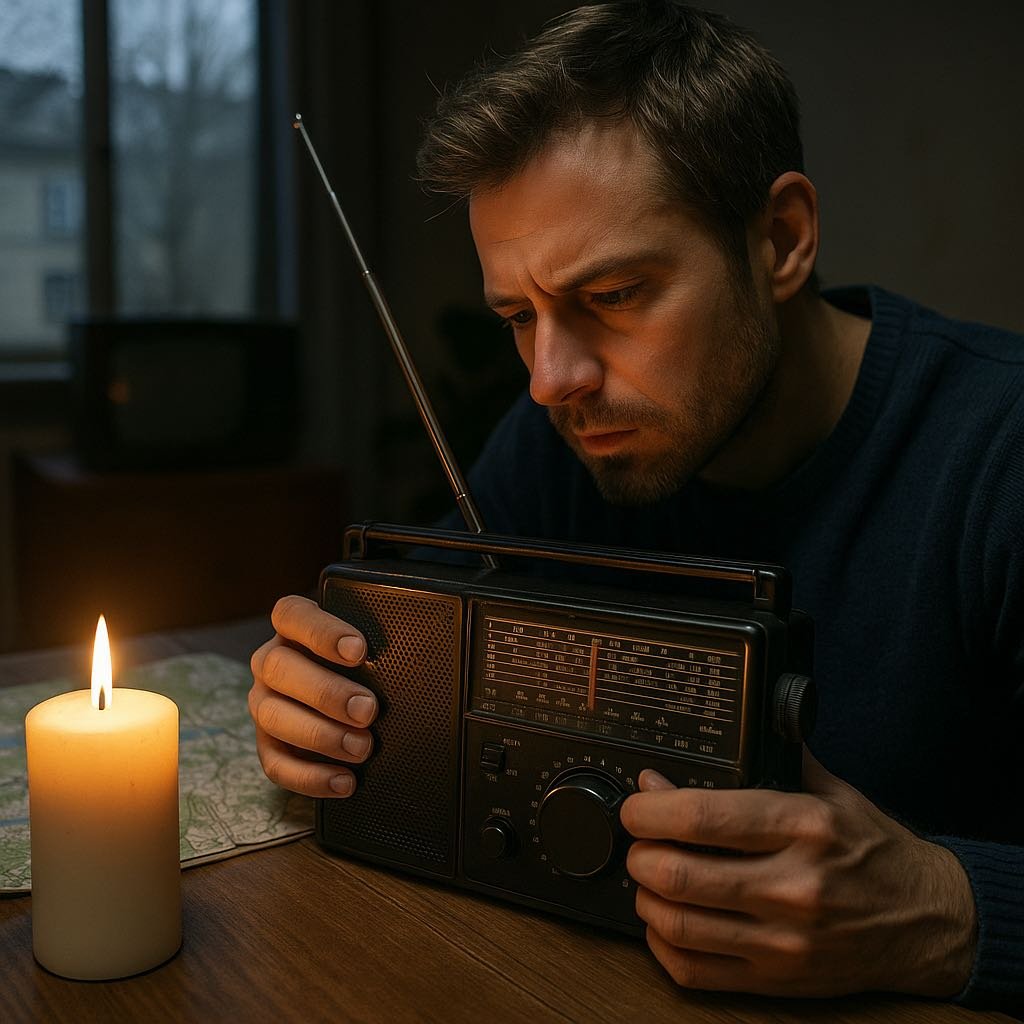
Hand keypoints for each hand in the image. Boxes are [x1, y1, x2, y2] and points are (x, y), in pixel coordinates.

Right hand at [249, 595, 376, 798]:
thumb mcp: (367, 646)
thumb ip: (382, 641)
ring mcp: (264, 703)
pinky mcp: (268, 745)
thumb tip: (420, 649)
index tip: (358, 650)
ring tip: (361, 747)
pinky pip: (276, 765)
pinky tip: (345, 781)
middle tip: (368, 709)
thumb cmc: (362, 665)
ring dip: (320, 735)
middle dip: (326, 692)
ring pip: (274, 716)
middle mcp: (271, 662)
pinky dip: (311, 777)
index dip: (321, 631)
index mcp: (293, 628)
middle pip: (279, 668)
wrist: (347, 694)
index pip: (292, 615)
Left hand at [619, 751, 976, 997]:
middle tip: (639, 842)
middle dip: (639, 854)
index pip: (702, 817)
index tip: (639, 805)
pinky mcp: (778, 980)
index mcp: (803, 827)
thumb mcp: (833, 793)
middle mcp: (792, 886)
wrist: (929, 921)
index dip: (651, 810)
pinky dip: (662, 945)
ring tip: (648, 877)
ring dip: (645, 897)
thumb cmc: (876, 853)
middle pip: (678, 874)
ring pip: (677, 925)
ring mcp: (784, 940)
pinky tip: (665, 922)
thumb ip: (773, 762)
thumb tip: (710, 749)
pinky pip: (694, 970)